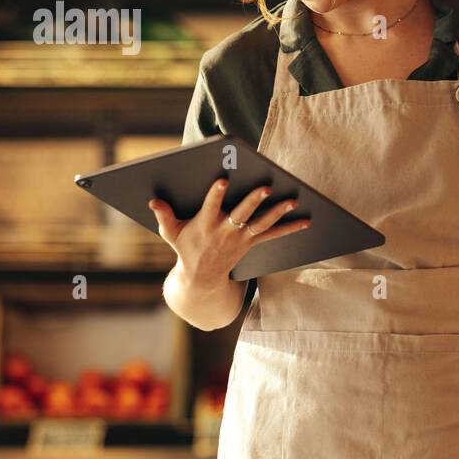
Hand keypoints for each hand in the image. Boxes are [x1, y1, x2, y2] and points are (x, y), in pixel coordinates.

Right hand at [147, 179, 307, 285]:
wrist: (202, 279)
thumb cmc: (186, 248)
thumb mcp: (171, 233)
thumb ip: (164, 215)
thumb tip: (153, 200)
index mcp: (205, 224)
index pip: (210, 206)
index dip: (216, 193)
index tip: (223, 179)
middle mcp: (225, 231)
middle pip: (241, 214)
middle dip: (253, 201)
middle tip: (266, 186)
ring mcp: (240, 238)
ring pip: (262, 224)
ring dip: (278, 212)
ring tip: (292, 200)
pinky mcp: (251, 243)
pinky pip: (273, 235)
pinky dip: (290, 228)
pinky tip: (306, 220)